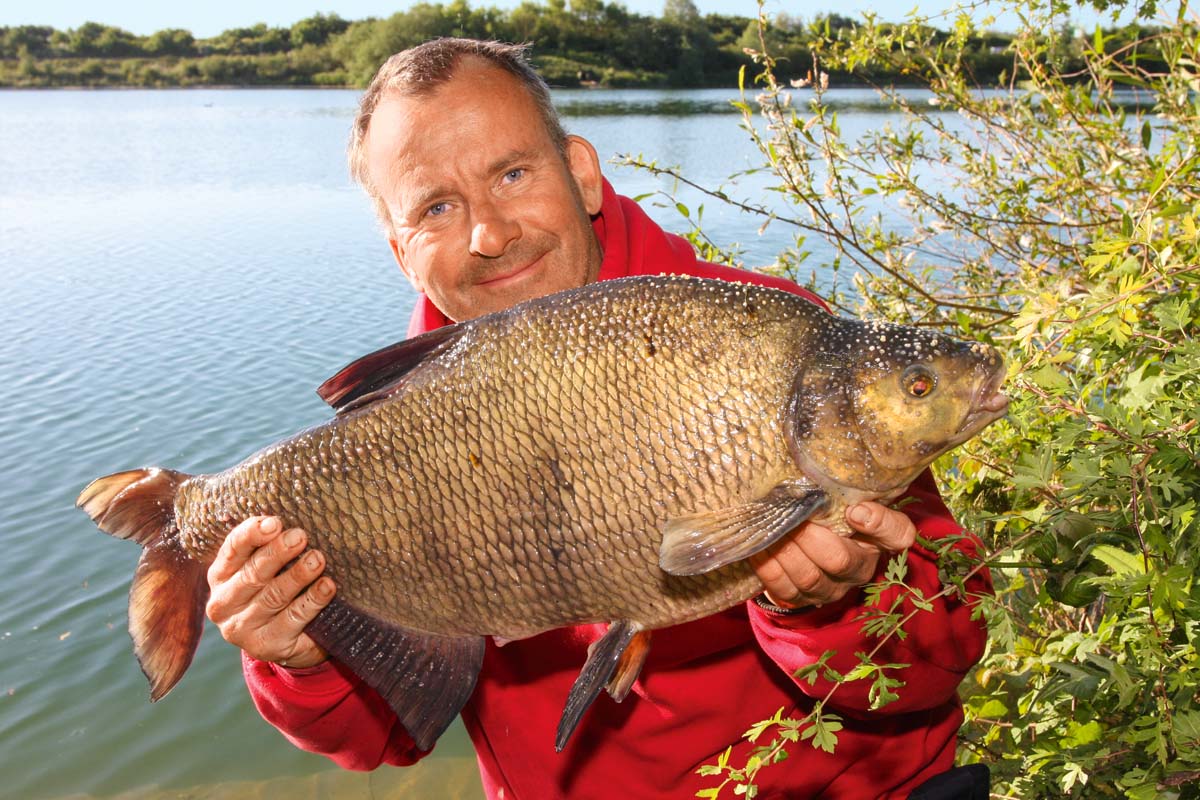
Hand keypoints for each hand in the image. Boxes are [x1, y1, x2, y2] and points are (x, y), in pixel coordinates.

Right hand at [205, 516, 334, 667]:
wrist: (285, 639)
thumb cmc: (274, 588)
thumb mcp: (265, 567)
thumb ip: (267, 545)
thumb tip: (283, 520)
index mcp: (219, 575)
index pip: (232, 549)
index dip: (252, 534)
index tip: (275, 522)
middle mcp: (223, 603)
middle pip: (253, 573)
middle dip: (278, 553)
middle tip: (300, 536)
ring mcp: (241, 628)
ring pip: (273, 596)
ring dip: (298, 575)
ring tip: (317, 559)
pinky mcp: (264, 646)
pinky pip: (292, 619)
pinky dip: (312, 601)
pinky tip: (327, 586)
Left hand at [749, 502, 915, 609]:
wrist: (800, 543)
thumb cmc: (827, 515)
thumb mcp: (843, 497)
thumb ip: (850, 489)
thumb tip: (852, 503)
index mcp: (877, 539)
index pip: (897, 534)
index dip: (880, 523)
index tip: (854, 511)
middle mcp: (859, 570)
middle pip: (838, 559)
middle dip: (808, 536)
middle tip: (790, 517)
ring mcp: (829, 589)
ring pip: (808, 577)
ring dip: (785, 550)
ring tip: (771, 529)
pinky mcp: (801, 599)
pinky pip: (783, 588)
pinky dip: (768, 565)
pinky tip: (759, 545)